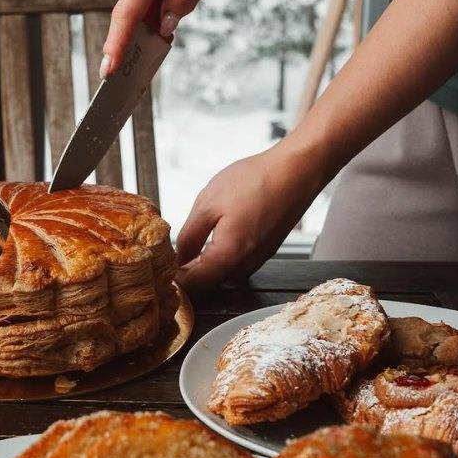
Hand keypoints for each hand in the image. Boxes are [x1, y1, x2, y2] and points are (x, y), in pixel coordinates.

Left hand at [176, 141, 325, 292]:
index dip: (174, 282)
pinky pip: (237, 263)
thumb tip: (178, 258)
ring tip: (188, 245)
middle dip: (188, 274)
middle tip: (169, 256)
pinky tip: (213, 235)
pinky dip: (221, 256)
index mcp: (228, 257)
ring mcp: (258, 260)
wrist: (297, 171)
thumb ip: (189, 236)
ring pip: (223, 274)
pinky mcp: (265, 251)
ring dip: (204, 265)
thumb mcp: (208, 204)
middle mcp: (245, 266)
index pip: (194, 286)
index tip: (161, 269)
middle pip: (209, 283)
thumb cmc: (254, 183)